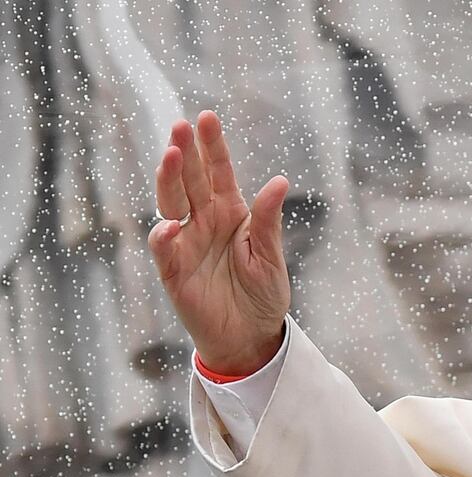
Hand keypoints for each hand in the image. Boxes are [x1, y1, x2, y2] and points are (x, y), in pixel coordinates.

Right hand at [148, 111, 289, 374]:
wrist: (251, 336)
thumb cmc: (263, 293)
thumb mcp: (271, 255)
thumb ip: (268, 220)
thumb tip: (279, 181)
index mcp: (231, 212)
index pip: (218, 172)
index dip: (212, 146)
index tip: (206, 117)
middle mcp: (204, 221)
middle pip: (189, 180)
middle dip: (184, 153)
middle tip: (180, 126)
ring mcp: (186, 244)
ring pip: (171, 204)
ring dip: (168, 180)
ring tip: (170, 156)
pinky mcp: (174, 271)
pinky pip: (165, 250)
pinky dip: (165, 238)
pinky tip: (171, 225)